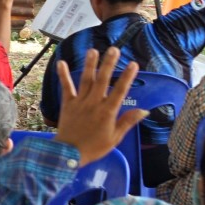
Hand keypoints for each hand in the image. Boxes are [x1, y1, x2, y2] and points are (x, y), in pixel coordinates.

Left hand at [54, 48, 147, 164]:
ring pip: (86, 80)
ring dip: (90, 64)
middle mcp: (94, 103)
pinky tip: (61, 62)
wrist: (68, 154)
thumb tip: (144, 110)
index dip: (127, 77)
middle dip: (109, 64)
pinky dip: (63, 75)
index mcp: (108, 112)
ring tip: (93, 50)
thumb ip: (128, 122)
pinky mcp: (67, 103)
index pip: (120, 91)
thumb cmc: (95, 147)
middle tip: (114, 49)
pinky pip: (66, 87)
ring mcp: (80, 102)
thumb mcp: (115, 138)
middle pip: (103, 80)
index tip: (134, 64)